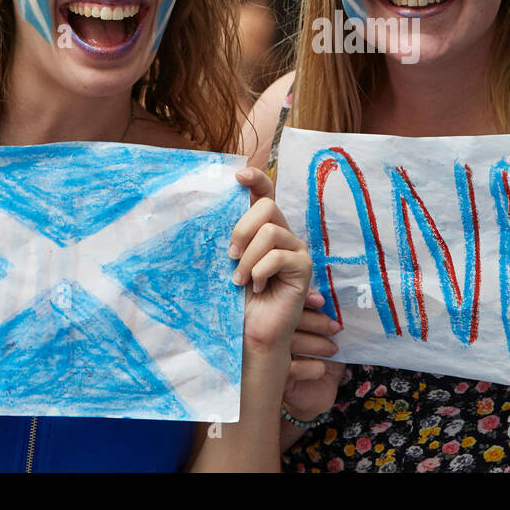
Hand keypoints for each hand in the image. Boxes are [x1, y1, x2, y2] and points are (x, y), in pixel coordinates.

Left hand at [231, 169, 311, 354]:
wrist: (248, 332)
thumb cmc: (235, 298)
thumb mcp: (226, 262)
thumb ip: (227, 238)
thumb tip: (205, 211)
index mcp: (263, 228)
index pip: (265, 192)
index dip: (256, 179)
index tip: (238, 177)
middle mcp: (282, 233)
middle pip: (267, 206)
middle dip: (242, 229)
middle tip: (231, 256)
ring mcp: (295, 249)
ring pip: (270, 231)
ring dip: (248, 258)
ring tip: (241, 280)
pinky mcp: (304, 267)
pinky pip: (278, 256)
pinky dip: (260, 272)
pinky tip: (258, 287)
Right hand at [282, 289, 344, 420]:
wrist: (318, 393)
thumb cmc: (323, 357)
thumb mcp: (328, 335)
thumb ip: (326, 316)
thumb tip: (338, 296)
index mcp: (283, 322)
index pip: (289, 305)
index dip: (304, 300)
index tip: (321, 301)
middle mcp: (272, 338)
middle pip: (288, 322)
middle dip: (315, 322)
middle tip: (336, 328)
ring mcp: (271, 358)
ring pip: (290, 344)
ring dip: (315, 345)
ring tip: (333, 350)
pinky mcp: (278, 380)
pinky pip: (292, 369)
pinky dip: (311, 368)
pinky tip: (321, 369)